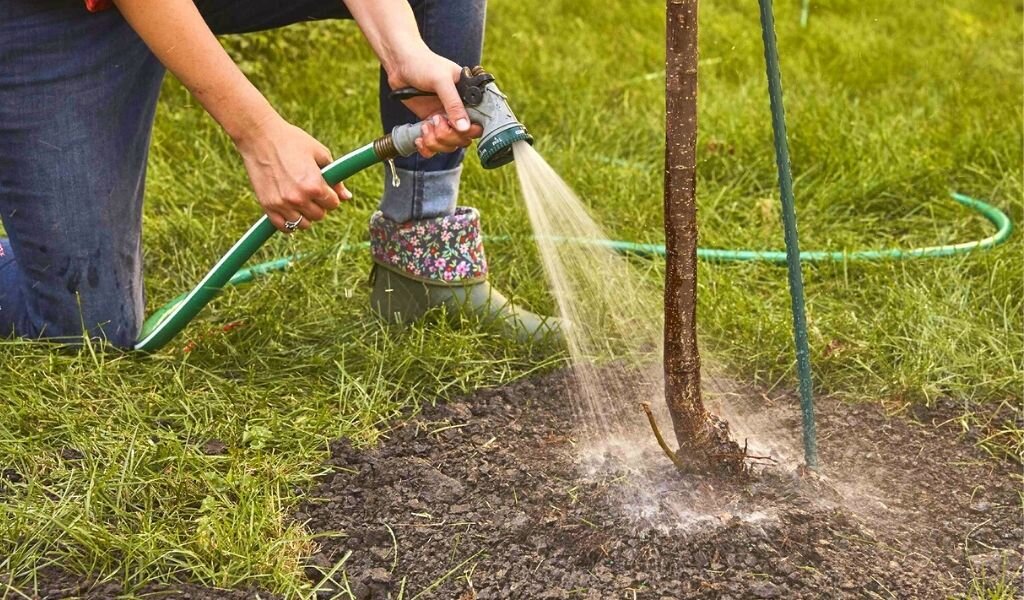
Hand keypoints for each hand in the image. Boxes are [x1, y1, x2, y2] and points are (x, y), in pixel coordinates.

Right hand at [235, 116, 351, 231]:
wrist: (259, 136)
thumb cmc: (292, 140)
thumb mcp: (320, 154)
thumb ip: (335, 178)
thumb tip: (347, 197)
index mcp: (315, 185)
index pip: (333, 204)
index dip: (332, 196)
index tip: (325, 188)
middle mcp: (299, 198)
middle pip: (319, 216)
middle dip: (319, 205)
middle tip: (311, 192)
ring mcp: (282, 204)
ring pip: (303, 224)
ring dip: (305, 215)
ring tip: (300, 199)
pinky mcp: (268, 206)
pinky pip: (283, 227)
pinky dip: (289, 223)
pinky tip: (290, 210)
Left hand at [386, 47, 483, 157]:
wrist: (400, 63)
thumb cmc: (424, 63)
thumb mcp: (441, 80)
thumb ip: (454, 104)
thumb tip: (465, 128)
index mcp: (469, 98)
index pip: (479, 123)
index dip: (470, 131)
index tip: (458, 129)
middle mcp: (459, 111)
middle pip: (463, 139)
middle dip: (448, 136)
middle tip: (435, 120)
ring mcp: (445, 119)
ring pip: (448, 145)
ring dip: (435, 142)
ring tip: (425, 126)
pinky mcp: (431, 124)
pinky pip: (434, 145)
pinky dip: (427, 147)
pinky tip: (420, 138)